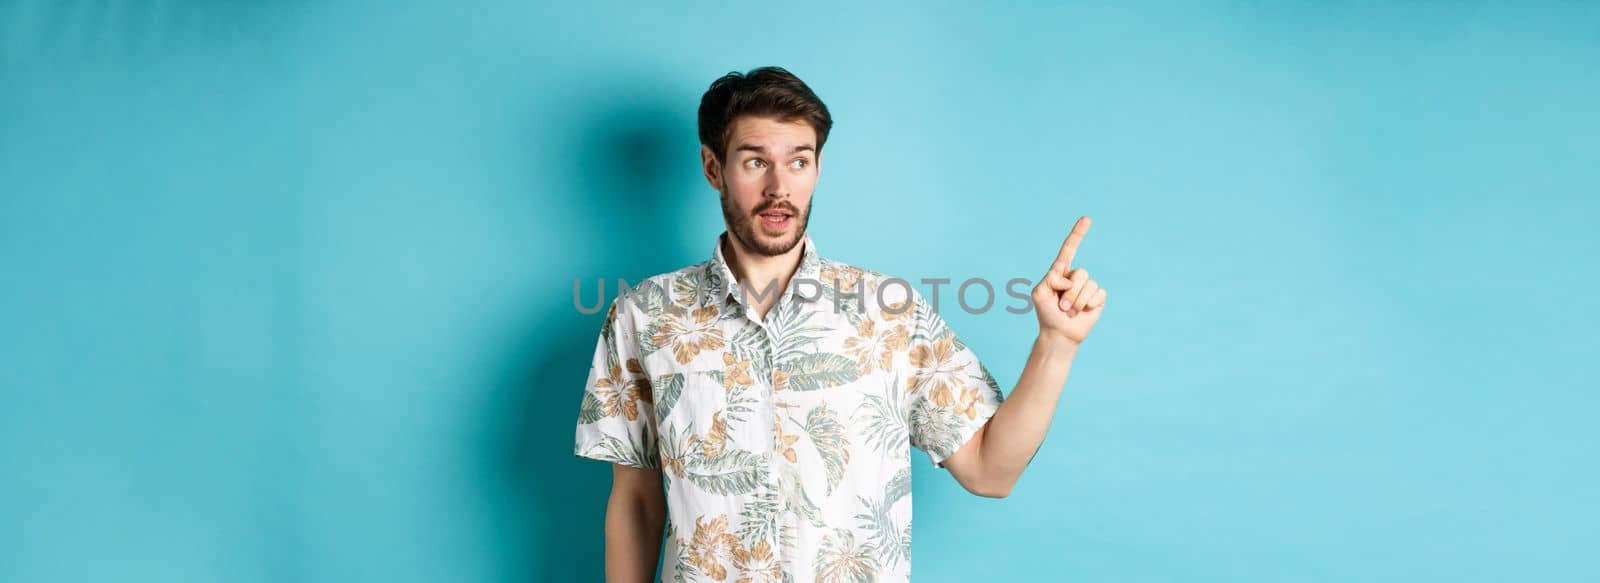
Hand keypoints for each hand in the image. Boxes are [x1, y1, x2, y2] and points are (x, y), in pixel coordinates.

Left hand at [1031, 216, 1107, 345]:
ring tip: (1069, 311)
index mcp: (1060, 272)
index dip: (1078, 234)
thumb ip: (1050, 279)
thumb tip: (1069, 279)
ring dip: (1077, 302)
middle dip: (1070, 293)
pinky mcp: (1098, 298)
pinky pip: (1098, 294)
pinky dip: (1088, 305)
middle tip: (1061, 306)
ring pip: (1089, 285)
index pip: (1069, 249)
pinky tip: (1082, 312)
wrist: (1059, 333)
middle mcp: (1075, 277)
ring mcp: (1087, 287)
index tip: (1087, 219)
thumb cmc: (1046, 313)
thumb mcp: (1039, 293)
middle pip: (1080, 273)